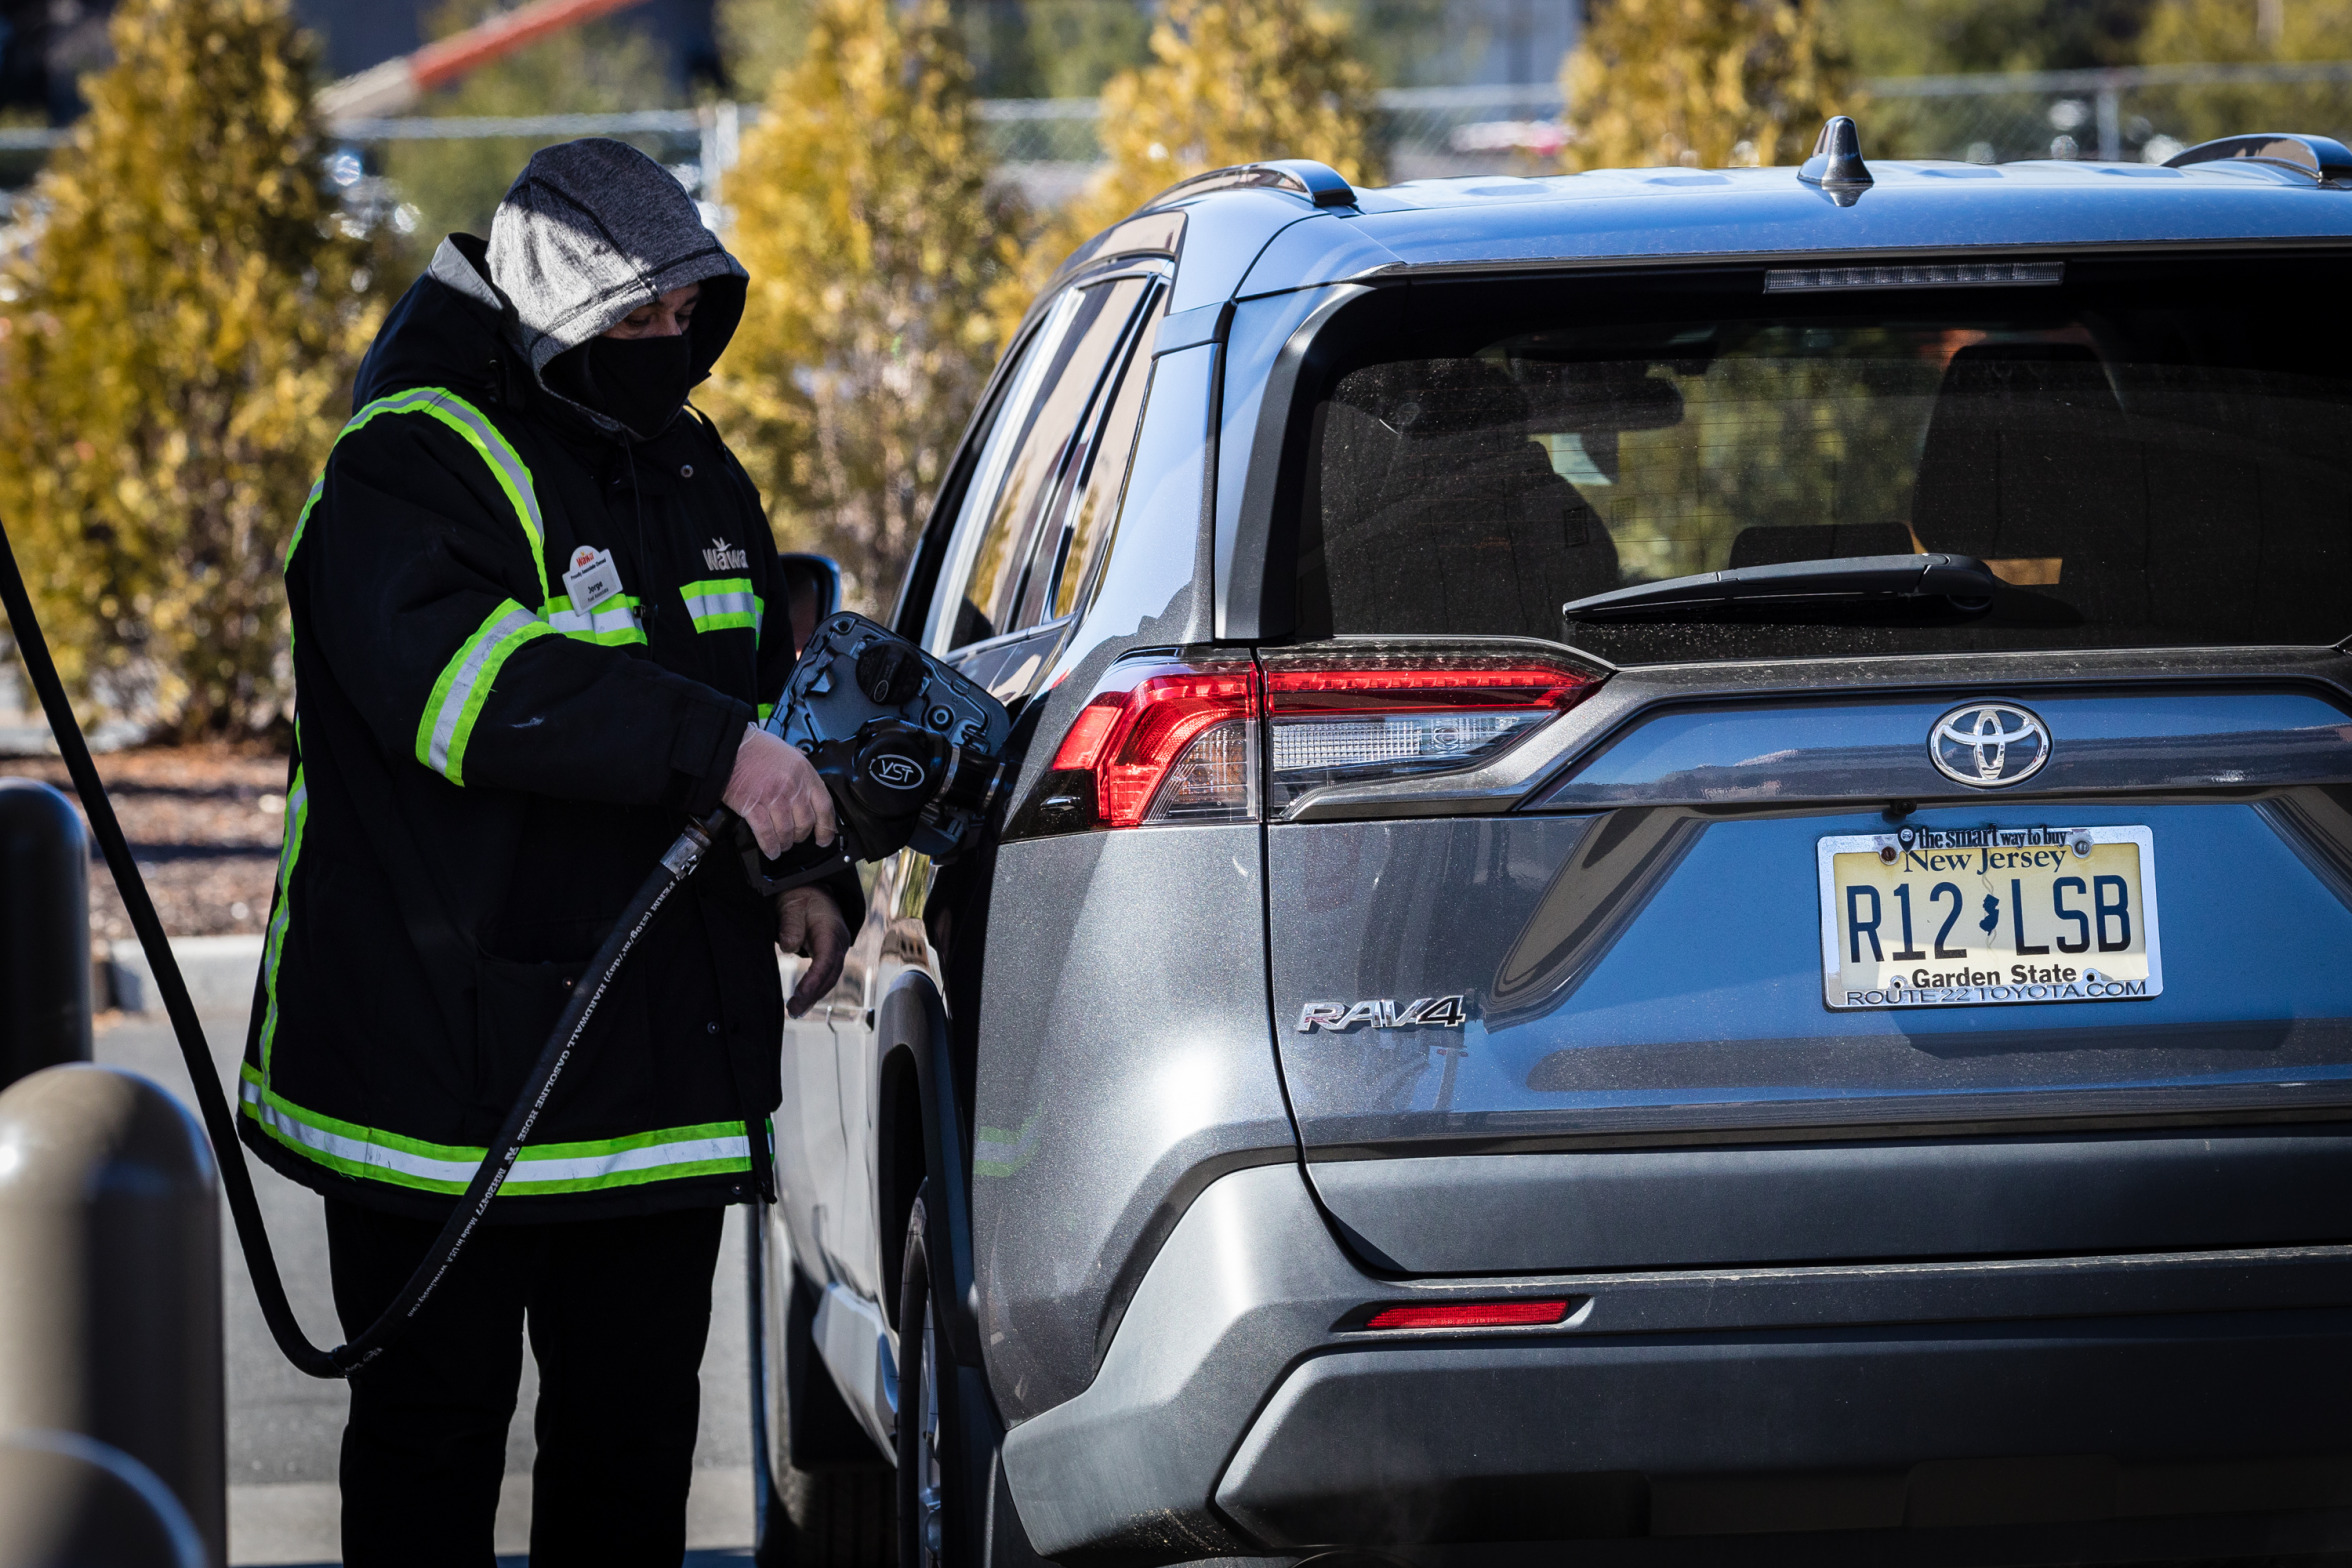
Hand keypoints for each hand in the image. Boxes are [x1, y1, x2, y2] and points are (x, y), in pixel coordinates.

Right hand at [724, 725, 835, 859]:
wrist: (729, 746)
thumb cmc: (756, 748)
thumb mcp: (789, 754)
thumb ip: (801, 773)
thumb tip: (809, 788)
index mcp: (804, 773)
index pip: (824, 806)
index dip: (826, 827)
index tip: (825, 838)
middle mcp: (792, 786)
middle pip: (805, 823)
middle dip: (801, 836)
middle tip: (796, 839)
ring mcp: (773, 797)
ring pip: (786, 831)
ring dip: (785, 843)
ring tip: (782, 845)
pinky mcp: (753, 806)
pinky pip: (766, 833)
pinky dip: (770, 846)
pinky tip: (771, 850)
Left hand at [780, 885, 850, 1017]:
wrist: (812, 889)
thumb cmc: (801, 896)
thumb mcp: (792, 904)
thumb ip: (790, 924)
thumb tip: (789, 947)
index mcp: (831, 930)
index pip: (826, 960)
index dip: (814, 980)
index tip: (800, 995)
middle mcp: (839, 943)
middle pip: (831, 974)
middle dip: (813, 995)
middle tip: (794, 1010)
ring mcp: (837, 949)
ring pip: (830, 978)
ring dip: (814, 996)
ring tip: (795, 1010)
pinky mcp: (830, 954)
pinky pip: (826, 975)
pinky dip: (816, 989)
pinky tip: (803, 1000)